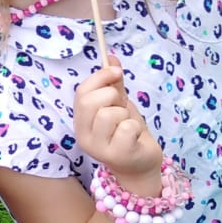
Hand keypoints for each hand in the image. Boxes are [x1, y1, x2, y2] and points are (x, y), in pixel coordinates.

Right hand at [73, 55, 162, 187]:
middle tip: (121, 106)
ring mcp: (99, 148)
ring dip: (125, 115)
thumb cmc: (127, 134)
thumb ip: (113, 84)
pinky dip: (135, 127)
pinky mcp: (117, 155)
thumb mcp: (118, 105)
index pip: (81, 92)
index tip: (117, 71)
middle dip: (112, 96)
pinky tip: (134, 137)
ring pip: (109, 114)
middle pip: (90, 101)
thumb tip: (111, 57)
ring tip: (127, 125)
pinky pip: (127, 128)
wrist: (140, 165)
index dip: (100, 77)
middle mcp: (84, 136)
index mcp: (81, 122)